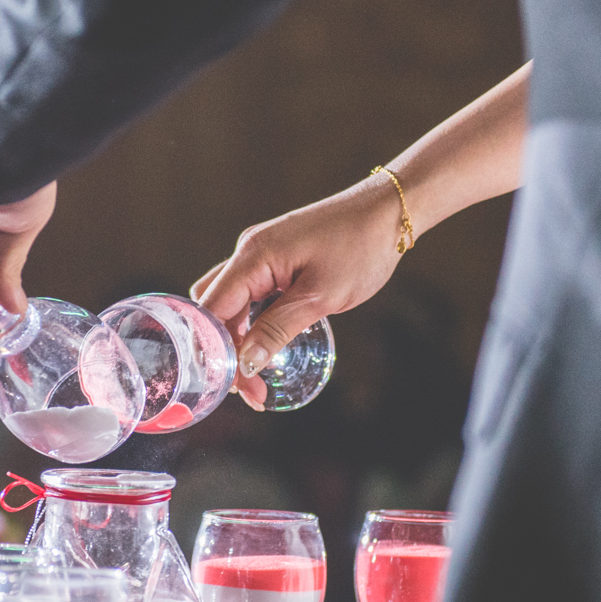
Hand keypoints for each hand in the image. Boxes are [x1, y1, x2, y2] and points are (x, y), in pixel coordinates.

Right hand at [192, 176, 407, 408]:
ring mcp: (261, 255)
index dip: (216, 351)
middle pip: (215, 308)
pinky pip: (251, 295)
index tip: (236, 388)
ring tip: (258, 375)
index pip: (212, 310)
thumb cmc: (360, 248)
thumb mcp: (320, 296)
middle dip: (225, 350)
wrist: (388, 212)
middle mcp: (248, 253)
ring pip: (230, 303)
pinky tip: (267, 345)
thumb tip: (245, 363)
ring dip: (238, 338)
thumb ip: (278, 329)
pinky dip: (252, 323)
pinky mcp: (276, 260)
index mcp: (252, 256)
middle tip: (251, 389)